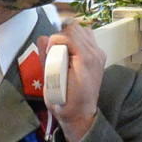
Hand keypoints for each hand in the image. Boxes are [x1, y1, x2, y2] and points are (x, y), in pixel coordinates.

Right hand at [42, 20, 107, 141]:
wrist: (80, 113)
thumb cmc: (64, 101)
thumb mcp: (50, 82)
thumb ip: (46, 58)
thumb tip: (41, 39)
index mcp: (84, 60)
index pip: (66, 36)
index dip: (53, 41)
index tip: (48, 52)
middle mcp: (95, 54)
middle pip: (74, 28)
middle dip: (60, 36)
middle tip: (54, 51)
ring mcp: (99, 54)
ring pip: (82, 29)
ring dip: (69, 36)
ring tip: (62, 49)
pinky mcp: (99, 55)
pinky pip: (88, 37)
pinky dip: (78, 39)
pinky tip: (72, 50)